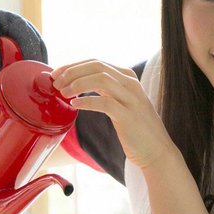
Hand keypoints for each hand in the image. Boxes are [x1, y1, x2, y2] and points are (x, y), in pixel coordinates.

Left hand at [50, 60, 174, 170]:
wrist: (157, 152)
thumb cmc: (136, 130)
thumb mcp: (121, 102)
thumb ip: (105, 90)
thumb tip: (77, 83)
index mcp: (128, 77)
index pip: (96, 62)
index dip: (73, 65)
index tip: (57, 73)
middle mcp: (131, 84)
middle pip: (96, 66)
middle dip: (72, 71)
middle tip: (55, 82)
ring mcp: (131, 99)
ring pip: (100, 79)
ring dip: (77, 84)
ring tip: (63, 93)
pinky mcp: (128, 116)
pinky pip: (104, 102)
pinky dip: (86, 101)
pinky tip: (74, 105)